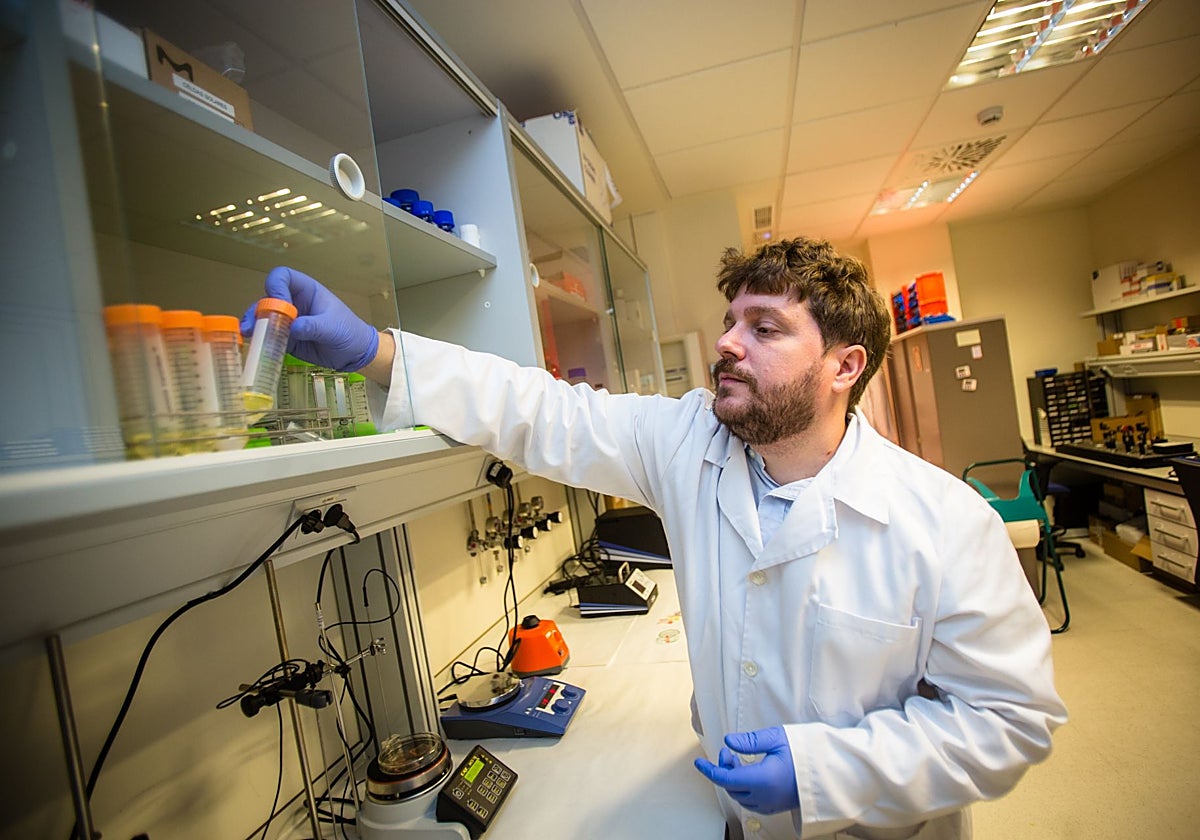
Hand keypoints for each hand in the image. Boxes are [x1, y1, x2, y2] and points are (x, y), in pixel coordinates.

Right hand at [241, 266, 378, 371]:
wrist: (355, 354)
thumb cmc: (349, 332)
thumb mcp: (333, 327)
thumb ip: (314, 326)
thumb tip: (294, 328)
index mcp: (306, 290)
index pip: (283, 277)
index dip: (276, 286)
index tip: (279, 304)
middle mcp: (294, 302)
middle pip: (267, 298)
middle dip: (258, 309)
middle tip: (253, 324)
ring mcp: (289, 320)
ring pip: (264, 317)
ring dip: (255, 325)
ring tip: (249, 335)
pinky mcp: (287, 338)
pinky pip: (270, 336)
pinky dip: (261, 340)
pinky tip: (257, 346)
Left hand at [694, 726, 799, 814]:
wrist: (826, 771)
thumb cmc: (805, 753)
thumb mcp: (777, 739)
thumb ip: (750, 741)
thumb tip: (729, 741)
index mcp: (763, 779)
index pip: (726, 778)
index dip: (709, 770)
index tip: (699, 763)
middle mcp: (764, 796)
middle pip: (730, 787)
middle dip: (723, 770)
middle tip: (728, 753)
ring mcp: (770, 804)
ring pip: (739, 795)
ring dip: (732, 779)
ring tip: (738, 761)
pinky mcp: (774, 807)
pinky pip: (750, 801)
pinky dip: (742, 788)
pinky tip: (748, 774)